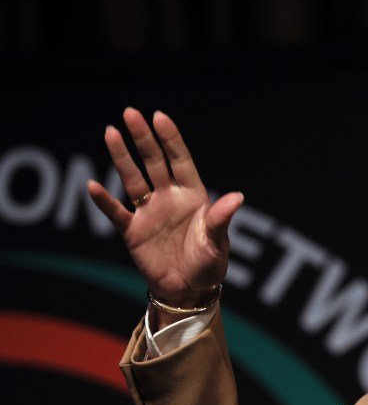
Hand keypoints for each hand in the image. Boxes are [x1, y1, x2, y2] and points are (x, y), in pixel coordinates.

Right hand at [87, 108, 242, 317]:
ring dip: (121, 157)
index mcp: (193, 196)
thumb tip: (237, 197)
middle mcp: (169, 198)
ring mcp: (149, 212)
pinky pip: (116, 212)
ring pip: (133, 179)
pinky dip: (104, 201)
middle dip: (143, 139)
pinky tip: (93, 186)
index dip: (170, 139)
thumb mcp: (218, 242)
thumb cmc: (209, 265)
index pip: (180, 161)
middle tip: (130, 113)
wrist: (190, 291)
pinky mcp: (133, 231)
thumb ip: (221, 219)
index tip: (159, 117)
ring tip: (110, 132)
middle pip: (154, 162)